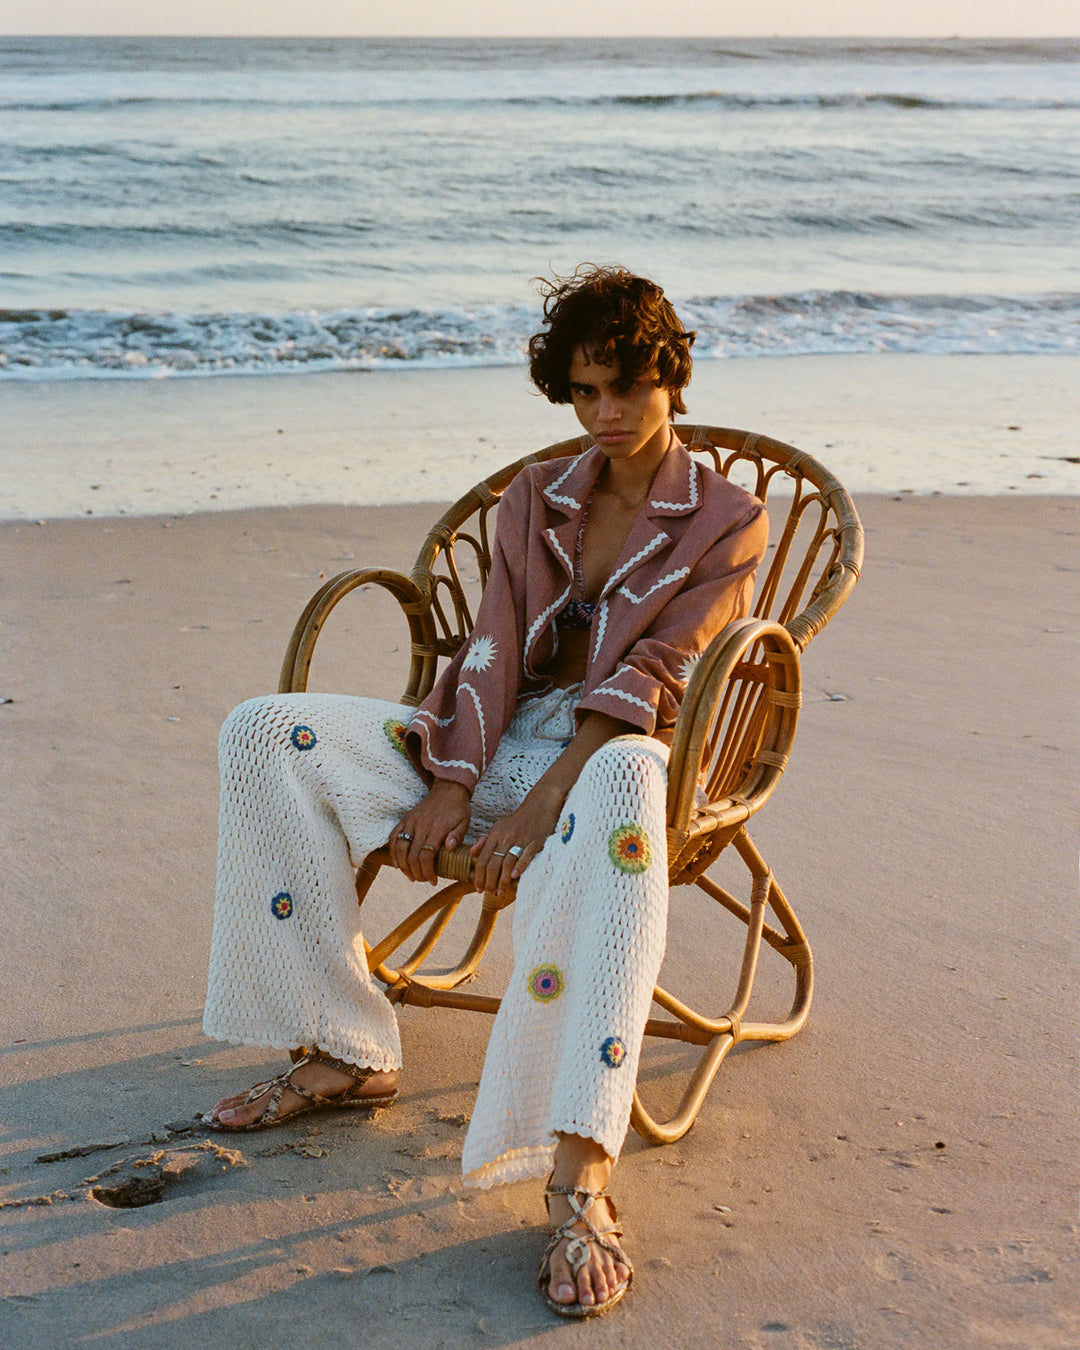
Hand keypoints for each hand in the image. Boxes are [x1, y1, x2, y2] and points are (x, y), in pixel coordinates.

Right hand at [389, 779, 471, 883]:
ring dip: (403, 866)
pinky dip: (393, 852)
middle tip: (423, 880)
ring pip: (400, 848)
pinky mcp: (405, 819)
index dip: (427, 872)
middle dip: (416, 873)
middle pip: (412, 856)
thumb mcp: (464, 822)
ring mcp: (411, 822)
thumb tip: (449, 848)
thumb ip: (457, 836)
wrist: (448, 790)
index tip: (433, 881)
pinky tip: (398, 864)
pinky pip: (393, 837)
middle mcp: (421, 826)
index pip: (426, 856)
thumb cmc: (458, 809)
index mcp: (437, 828)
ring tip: (411, 876)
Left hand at [470, 785, 562, 899]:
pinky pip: (526, 856)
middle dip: (489, 882)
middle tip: (489, 893)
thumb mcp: (499, 826)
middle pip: (494, 864)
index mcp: (496, 834)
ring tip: (501, 892)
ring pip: (508, 863)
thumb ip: (485, 840)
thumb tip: (472, 853)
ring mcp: (521, 839)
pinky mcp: (536, 841)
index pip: (483, 859)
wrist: (540, 805)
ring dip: (503, 880)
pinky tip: (514, 877)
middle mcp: (506, 837)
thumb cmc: (519, 819)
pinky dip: (519, 867)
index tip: (478, 888)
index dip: (479, 876)